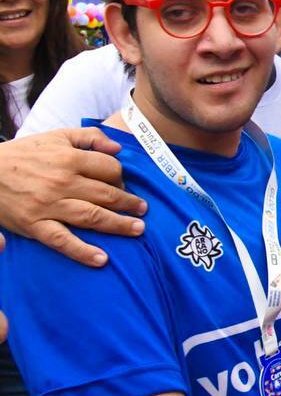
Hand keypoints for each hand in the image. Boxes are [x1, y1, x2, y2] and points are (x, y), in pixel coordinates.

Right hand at [0, 127, 145, 264]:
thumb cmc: (23, 154)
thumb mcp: (56, 136)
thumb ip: (89, 137)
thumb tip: (118, 149)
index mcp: (69, 159)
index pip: (109, 169)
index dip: (121, 177)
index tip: (124, 185)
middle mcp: (63, 182)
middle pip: (107, 194)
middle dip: (129, 203)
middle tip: (143, 210)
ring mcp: (49, 206)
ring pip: (92, 216)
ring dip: (118, 225)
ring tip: (137, 229)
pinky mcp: (35, 225)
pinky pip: (63, 241)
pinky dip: (82, 251)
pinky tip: (101, 259)